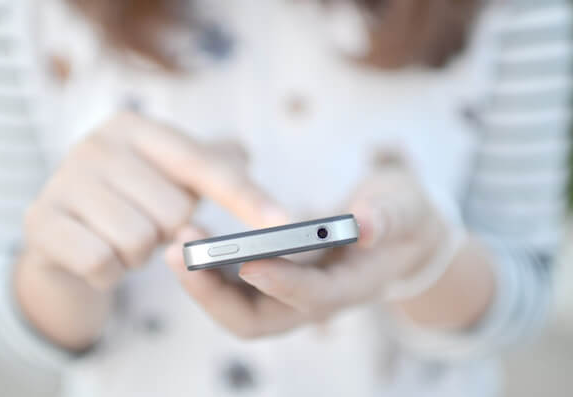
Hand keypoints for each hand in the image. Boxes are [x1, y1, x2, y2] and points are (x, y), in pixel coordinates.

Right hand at [21, 111, 285, 289]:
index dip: (246, 197)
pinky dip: (111, 271)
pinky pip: (102, 263)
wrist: (65, 232)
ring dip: (139, 254)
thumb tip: (250, 160)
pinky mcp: (41, 222)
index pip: (205, 166)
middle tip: (148, 223)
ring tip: (123, 238)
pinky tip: (100, 255)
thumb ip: (216, 163)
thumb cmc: (133, 198)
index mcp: (136, 126)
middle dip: (170, 233)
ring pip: (140, 241)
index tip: (283, 223)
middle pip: (175, 213)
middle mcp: (96, 144)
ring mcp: (63, 181)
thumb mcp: (172, 174)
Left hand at [167, 151, 447, 337]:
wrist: (397, 234)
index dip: (283, 282)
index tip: (248, 261)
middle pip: (259, 320)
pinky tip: (190, 242)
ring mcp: (291, 294)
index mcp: (351, 286)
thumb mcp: (405, 208)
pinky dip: (209, 272)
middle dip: (216, 295)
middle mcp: (315, 299)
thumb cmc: (401, 218)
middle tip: (180, 253)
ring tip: (176, 245)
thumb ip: (389, 216)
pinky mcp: (276, 281)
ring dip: (204, 285)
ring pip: (239, 310)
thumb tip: (364, 223)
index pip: (313, 297)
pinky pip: (235, 290)